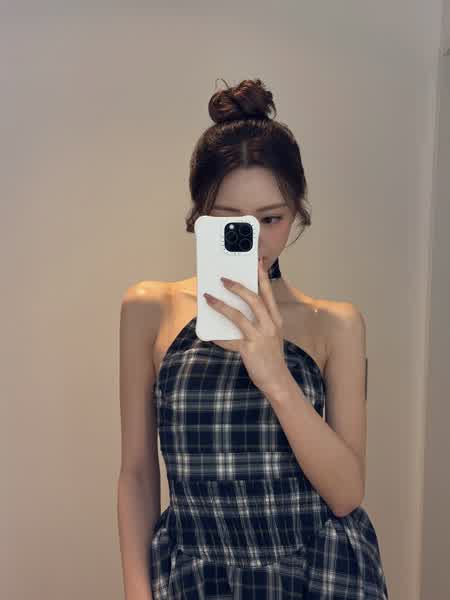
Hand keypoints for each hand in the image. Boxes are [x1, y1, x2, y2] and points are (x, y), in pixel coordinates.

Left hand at [203, 257, 288, 392]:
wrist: (278, 380)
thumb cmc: (271, 356)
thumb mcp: (270, 335)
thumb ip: (258, 321)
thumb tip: (236, 308)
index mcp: (275, 320)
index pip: (268, 294)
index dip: (262, 277)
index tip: (257, 262)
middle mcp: (270, 326)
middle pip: (254, 300)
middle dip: (238, 287)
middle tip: (223, 279)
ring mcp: (260, 337)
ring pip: (239, 316)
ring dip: (221, 305)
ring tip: (209, 298)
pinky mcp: (249, 349)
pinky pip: (229, 340)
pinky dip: (218, 336)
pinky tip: (208, 333)